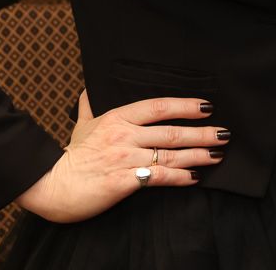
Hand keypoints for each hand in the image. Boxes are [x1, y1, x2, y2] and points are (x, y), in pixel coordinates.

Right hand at [15, 91, 227, 222]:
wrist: (50, 185)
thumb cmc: (68, 156)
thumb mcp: (80, 126)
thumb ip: (89, 107)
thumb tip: (87, 89)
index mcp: (117, 117)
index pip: (159, 106)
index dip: (185, 105)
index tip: (207, 106)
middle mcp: (124, 135)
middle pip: (171, 131)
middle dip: (202, 132)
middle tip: (225, 133)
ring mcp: (125, 158)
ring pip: (170, 155)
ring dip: (198, 155)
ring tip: (217, 155)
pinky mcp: (123, 182)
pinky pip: (158, 178)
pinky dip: (180, 178)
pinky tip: (194, 178)